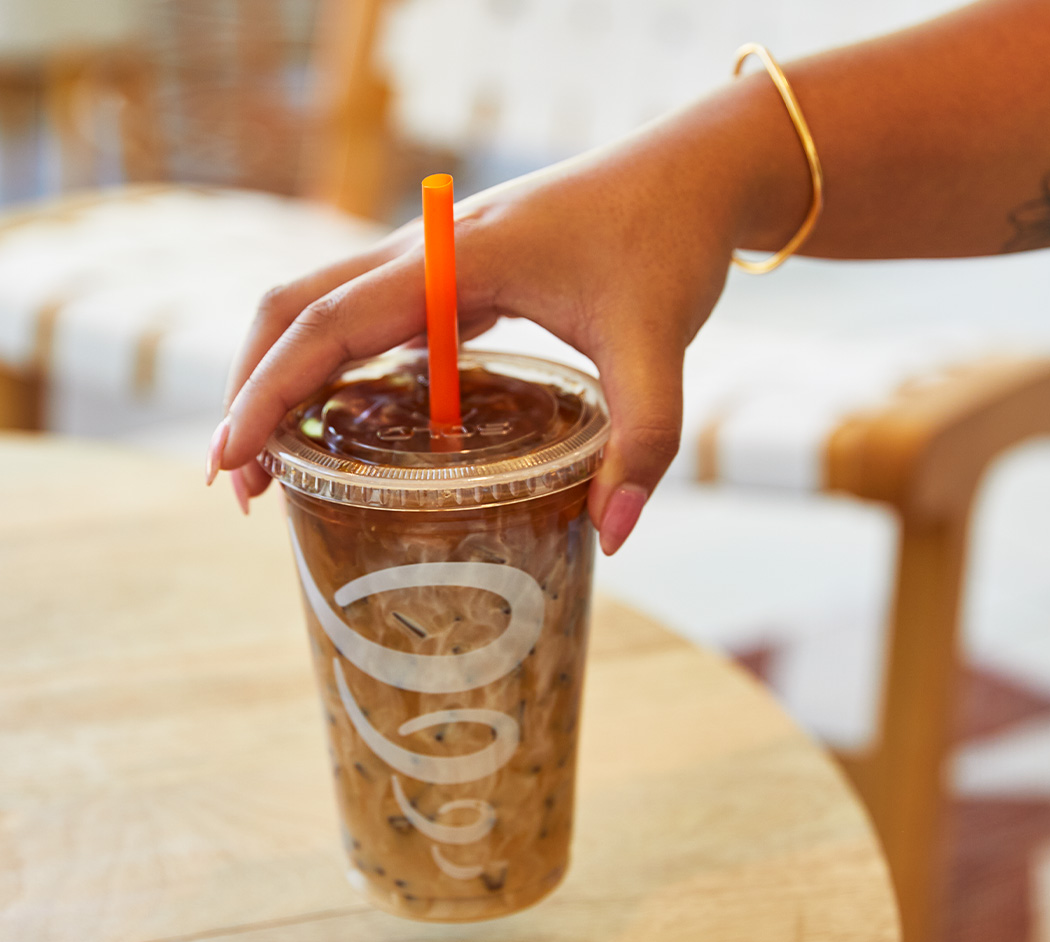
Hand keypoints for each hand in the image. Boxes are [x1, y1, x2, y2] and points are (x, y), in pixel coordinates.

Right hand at [208, 99, 756, 552]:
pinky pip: (371, 320)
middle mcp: (425, 253)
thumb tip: (609, 534)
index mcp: (451, 259)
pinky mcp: (456, 278)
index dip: (265, 393)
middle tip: (239, 483)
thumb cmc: (669, 240)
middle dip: (250, 390)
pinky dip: (336, 370)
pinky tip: (347, 424)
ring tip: (274, 465)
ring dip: (284, 378)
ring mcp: (435, 261)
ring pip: (322, 310)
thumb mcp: (659, 344)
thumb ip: (642, 440)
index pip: (324, 324)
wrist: (694, 174)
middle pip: (293, 309)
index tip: (230, 462)